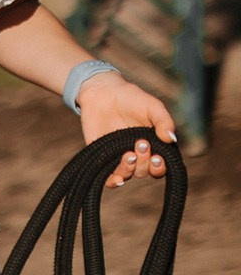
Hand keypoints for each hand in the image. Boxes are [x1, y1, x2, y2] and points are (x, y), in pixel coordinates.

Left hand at [79, 72, 175, 187]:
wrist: (103, 92)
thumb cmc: (132, 98)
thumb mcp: (152, 106)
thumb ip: (163, 121)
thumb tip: (172, 140)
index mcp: (155, 145)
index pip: (161, 166)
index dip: (161, 167)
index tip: (157, 157)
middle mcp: (139, 154)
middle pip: (145, 171)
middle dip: (145, 162)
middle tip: (140, 143)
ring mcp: (119, 156)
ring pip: (129, 174)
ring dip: (130, 169)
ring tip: (128, 154)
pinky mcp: (103, 156)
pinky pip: (109, 176)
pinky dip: (113, 182)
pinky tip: (116, 179)